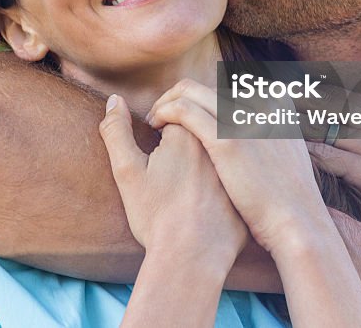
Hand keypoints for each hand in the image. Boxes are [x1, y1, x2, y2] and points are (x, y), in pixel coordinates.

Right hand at [99, 94, 246, 267]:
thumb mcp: (127, 172)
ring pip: (215, 157)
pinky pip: (230, 182)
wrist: (190, 260)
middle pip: (198, 133)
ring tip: (186, 192)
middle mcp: (217, 146)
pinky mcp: (246, 192)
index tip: (156, 158)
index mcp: (189, 134)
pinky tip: (206, 208)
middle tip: (170, 177)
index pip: (175, 117)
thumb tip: (114, 101)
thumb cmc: (156, 215)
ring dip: (203, 164)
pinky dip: (219, 188)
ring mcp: (235, 170)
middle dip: (184, 146)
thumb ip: (116, 131)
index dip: (161, 134)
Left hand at [146, 79, 325, 251]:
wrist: (297, 223)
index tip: (185, 118)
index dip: (197, 101)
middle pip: (201, 87)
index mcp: (272, 103)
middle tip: (161, 118)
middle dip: (175, 98)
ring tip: (155, 122)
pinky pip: (183, 111)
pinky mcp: (226, 139)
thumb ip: (271, 133)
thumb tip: (254, 131)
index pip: (222, 89)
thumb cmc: (289, 200)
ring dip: (165, 103)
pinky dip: (164, 113)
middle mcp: (256, 103)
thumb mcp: (289, 153)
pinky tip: (156, 128)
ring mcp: (241, 119)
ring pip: (188, 91)